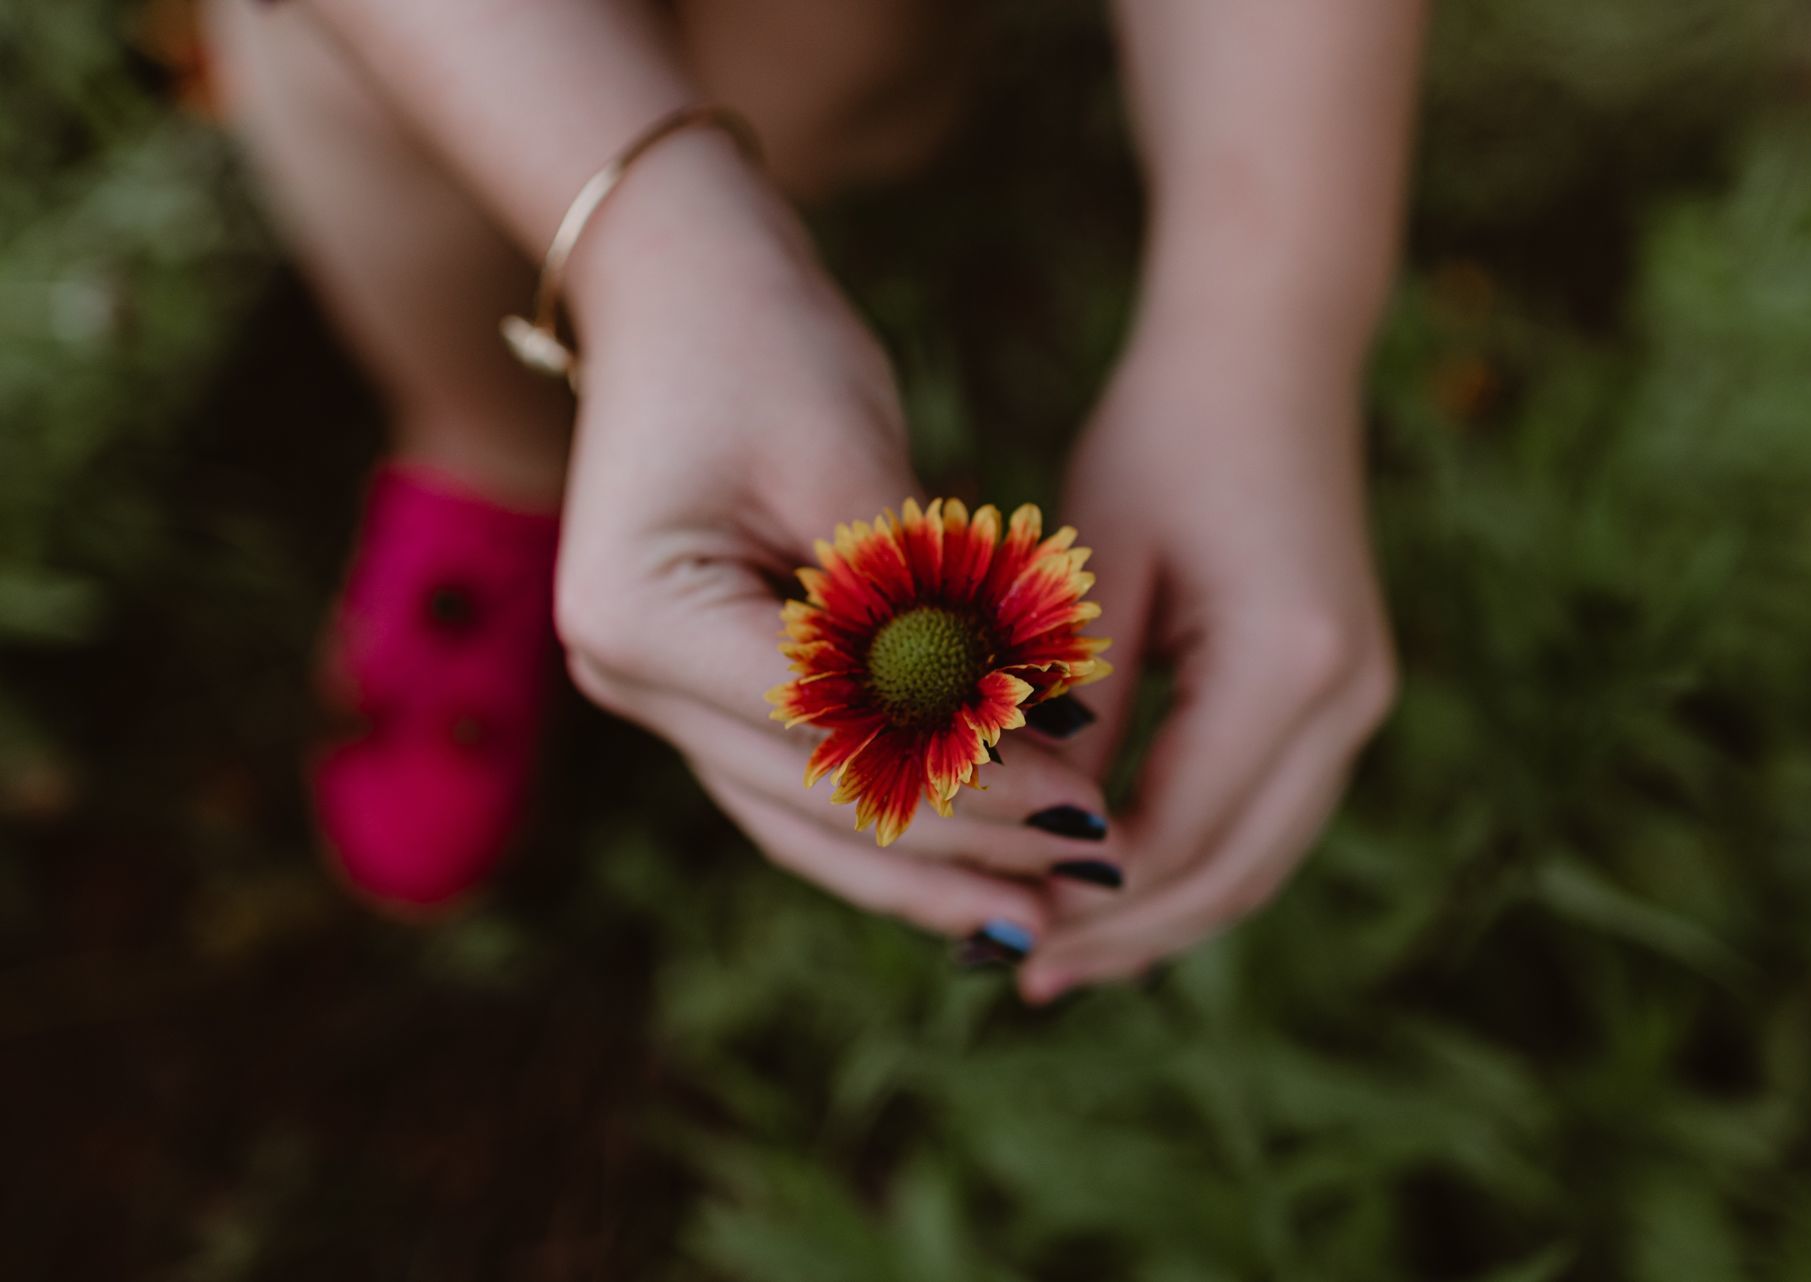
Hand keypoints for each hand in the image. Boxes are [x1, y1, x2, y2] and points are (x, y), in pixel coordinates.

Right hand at [552, 143, 1110, 943]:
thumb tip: (1030, 744)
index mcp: (641, 615)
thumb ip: (921, 615)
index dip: (968, 779)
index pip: (831, 733)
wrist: (676, 278)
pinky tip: (973, 858)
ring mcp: (650, 690)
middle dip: (959, 844)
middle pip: (813, 797)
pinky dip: (887, 814)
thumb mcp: (854, 467)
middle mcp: (623, 675)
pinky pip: (798, 777)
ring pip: (802, 816)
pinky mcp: (695, 684)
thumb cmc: (766, 342)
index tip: (1086, 802)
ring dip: (922, 865)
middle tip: (1087, 877)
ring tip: (1033, 914)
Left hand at [1020, 314, 1398, 1001]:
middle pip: (1232, 873)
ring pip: (1258, 859)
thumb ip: (1071, 709)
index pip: (1176, 832)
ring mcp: (1360, 703)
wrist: (1268, 354)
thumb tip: (1022, 837)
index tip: (997, 931)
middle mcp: (1347, 699)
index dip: (1085, 897)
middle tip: (1022, 970)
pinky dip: (1194, 860)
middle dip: (1125, 934)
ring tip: (1062, 951)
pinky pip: (1268, 815)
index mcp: (1288, 664)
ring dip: (1162, 913)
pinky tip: (1118, 883)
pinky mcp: (1343, 696)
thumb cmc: (1160, 437)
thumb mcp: (1093, 570)